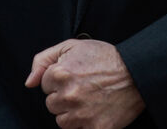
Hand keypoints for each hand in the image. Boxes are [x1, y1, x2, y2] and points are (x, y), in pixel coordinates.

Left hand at [25, 39, 145, 128]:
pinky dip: (85, 125)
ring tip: (88, 101)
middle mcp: (69, 95)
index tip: (73, 76)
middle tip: (82, 89)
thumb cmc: (105, 58)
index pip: (44, 85)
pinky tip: (94, 113)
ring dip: (72, 114)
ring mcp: (82, 114)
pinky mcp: (96, 128)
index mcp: (60, 74)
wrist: (137, 73)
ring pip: (62, 121)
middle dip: (63, 98)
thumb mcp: (71, 47)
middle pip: (52, 105)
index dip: (58, 80)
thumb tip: (29, 83)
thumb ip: (43, 61)